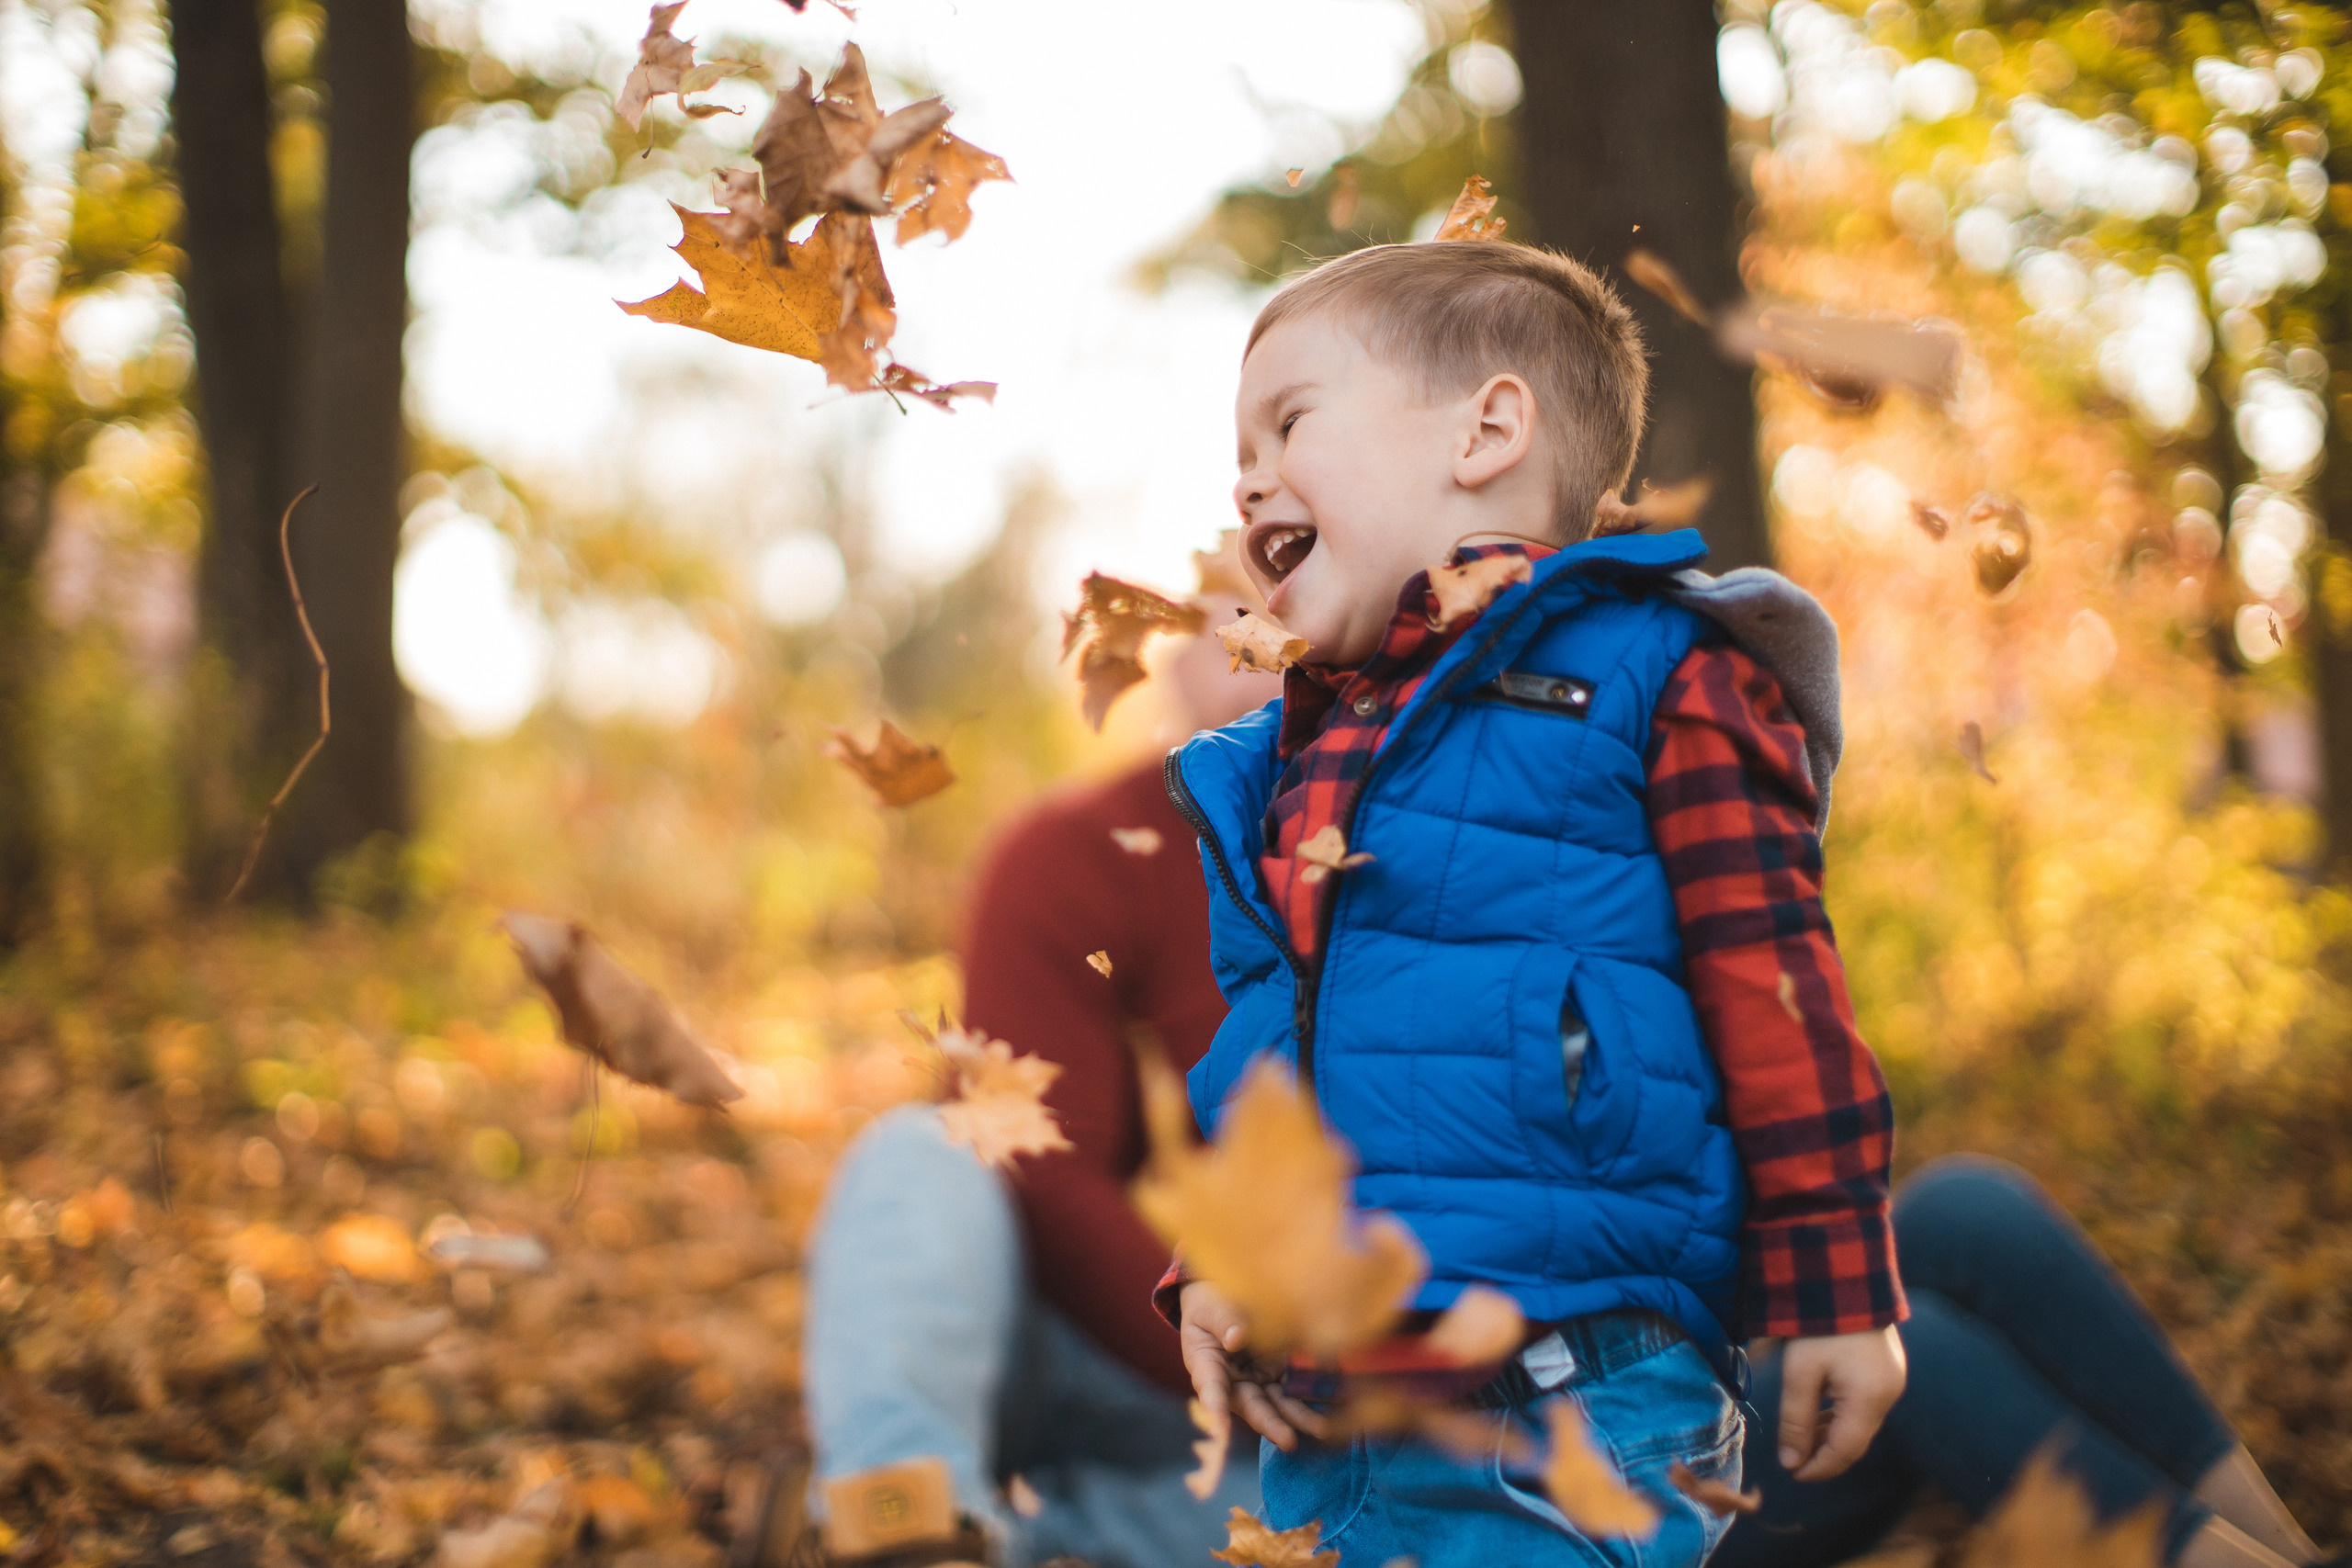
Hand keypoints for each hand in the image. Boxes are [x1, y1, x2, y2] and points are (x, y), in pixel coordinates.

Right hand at [1178, 1282, 1328, 1451]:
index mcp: (1209, 1369)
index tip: (1220, 1430)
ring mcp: (1264, 1378)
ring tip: (1322, 1428)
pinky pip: (1302, 1384)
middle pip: (1255, 1407)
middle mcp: (1239, 1383)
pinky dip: (1318, 1392)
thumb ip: (1222, 1322)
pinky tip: (1339, 1398)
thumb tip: (1237, 1338)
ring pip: (1283, 1402)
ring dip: (1302, 1417)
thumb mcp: (1209, 1309)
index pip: (1212, 1390)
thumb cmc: (1210, 1305)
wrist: (1229, 1299)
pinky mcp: (1286, 1370)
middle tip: (1288, 1441)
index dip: (1216, 1409)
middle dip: (1273, 1425)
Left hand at [1776, 1325, 1905, 1481]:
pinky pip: (1866, 1404)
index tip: (1792, 1473)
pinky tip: (1820, 1412)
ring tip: (1801, 1438)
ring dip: (1833, 1433)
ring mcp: (1893, 1380)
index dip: (1819, 1467)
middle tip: (1793, 1459)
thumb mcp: (1800, 1373)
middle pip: (1857, 1440)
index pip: (1846, 1451)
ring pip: (1861, 1422)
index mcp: (1870, 1399)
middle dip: (1825, 1453)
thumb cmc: (1818, 1324)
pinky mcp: (1888, 1368)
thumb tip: (1790, 1463)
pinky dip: (1843, 1414)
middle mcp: (1889, 1394)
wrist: (1845, 1276)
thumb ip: (1796, 1421)